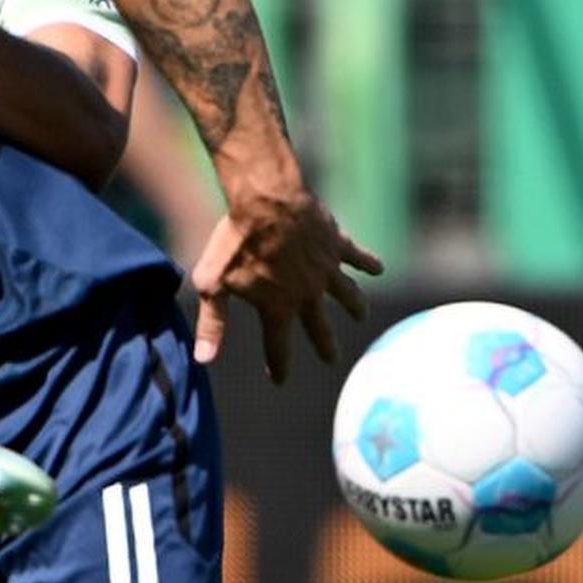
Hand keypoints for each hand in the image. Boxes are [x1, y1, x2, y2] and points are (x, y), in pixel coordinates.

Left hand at [189, 182, 382, 382]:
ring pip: (347, 294)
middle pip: (319, 327)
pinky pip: (358, 257)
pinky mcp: (336, 244)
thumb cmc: (234, 241)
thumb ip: (212, 323)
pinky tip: (378, 268)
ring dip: (355, 306)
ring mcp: (326, 270)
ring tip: (361, 315)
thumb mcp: (212, 284)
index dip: (278, 366)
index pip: (278, 346)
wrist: (266, 202)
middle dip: (325, 345)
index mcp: (277, 306)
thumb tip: (203, 360)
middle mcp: (307, 294)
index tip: (279, 381)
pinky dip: (369, 263)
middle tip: (332, 360)